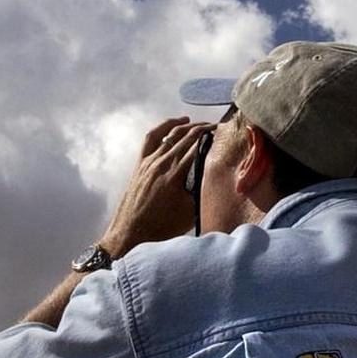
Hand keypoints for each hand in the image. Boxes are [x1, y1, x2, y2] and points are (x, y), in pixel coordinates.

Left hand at [99, 116, 215, 256]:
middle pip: (187, 137)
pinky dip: (165, 126)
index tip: (225, 132)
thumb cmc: (162, 228)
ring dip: (188, 127)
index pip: (198, 145)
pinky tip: (177, 124)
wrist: (131, 234)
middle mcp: (161, 163)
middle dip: (205, 128)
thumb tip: (218, 177)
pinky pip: (152, 138)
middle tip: (219, 127)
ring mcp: (149, 161)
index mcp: (175, 174)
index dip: (213, 136)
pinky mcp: (140, 163)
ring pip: (172, 135)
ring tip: (203, 125)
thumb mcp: (191, 212)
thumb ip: (203, 191)